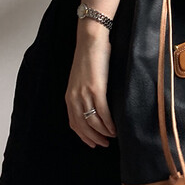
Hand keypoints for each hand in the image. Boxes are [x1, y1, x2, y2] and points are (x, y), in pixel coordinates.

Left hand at [65, 26, 116, 147]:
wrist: (90, 40)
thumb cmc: (89, 56)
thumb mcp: (81, 78)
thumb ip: (84, 92)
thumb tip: (94, 105)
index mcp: (70, 96)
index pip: (74, 123)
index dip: (83, 136)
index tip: (93, 143)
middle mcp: (75, 97)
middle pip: (83, 126)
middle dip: (93, 138)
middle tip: (104, 144)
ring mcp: (85, 94)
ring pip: (93, 122)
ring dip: (103, 133)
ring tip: (112, 137)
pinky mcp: (96, 89)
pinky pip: (103, 113)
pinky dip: (109, 124)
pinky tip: (115, 129)